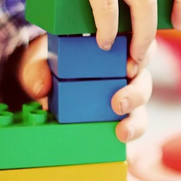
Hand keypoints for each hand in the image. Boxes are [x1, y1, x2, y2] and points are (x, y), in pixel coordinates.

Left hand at [16, 35, 154, 142]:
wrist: (45, 82)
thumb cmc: (51, 63)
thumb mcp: (41, 60)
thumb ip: (37, 69)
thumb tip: (41, 88)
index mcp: (114, 46)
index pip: (139, 45)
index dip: (142, 55)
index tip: (129, 67)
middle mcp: (126, 69)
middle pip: (143, 78)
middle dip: (136, 92)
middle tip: (119, 104)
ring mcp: (126, 92)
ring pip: (142, 103)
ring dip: (137, 118)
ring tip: (123, 130)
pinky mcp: (123, 114)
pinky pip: (135, 122)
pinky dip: (132, 130)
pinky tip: (121, 135)